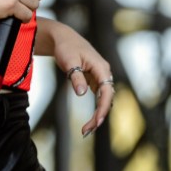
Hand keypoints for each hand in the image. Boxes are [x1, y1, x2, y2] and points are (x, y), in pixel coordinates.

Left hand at [42, 21, 115, 136]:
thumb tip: (82, 93)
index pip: (107, 91)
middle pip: (107, 99)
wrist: (64, 39)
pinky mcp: (95, 80)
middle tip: (86, 131)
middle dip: (99, 116)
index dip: (103, 107)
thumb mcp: (69, 61)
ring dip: (97, 115)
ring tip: (86, 130)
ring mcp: (100, 77)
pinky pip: (98, 98)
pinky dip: (95, 109)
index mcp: (101, 67)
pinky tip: (90, 121)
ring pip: (103, 100)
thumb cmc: (66, 47)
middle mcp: (104, 73)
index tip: (97, 120)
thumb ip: (76, 77)